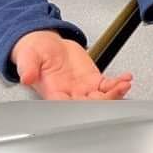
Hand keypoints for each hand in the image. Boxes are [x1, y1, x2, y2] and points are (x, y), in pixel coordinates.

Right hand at [12, 31, 131, 99]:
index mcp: (54, 94)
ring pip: (103, 97)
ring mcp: (84, 89)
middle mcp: (71, 95)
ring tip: (124, 84)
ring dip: (115, 93)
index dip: (82, 108)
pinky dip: (118, 83)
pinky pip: (108, 86)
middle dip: (105, 101)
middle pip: (91, 105)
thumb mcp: (28, 57)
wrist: (46, 44)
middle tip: (115, 92)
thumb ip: (28, 68)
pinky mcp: (93, 80)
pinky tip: (125, 78)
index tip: (93, 104)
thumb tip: (26, 77)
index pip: (69, 107)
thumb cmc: (35, 52)